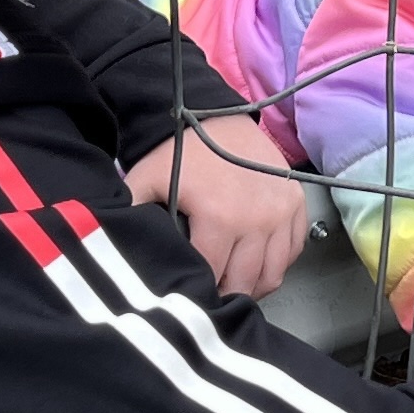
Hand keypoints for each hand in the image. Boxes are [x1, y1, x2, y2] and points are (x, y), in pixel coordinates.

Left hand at [131, 114, 308, 300]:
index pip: (213, 278)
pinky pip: (294, 249)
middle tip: (211, 297)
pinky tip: (257, 261)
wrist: (216, 115)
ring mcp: (281, 212)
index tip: (189, 296)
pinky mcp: (296, 203)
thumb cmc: (182, 150)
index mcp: (220, 217)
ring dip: (254, 285)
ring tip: (235, 285)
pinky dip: (278, 261)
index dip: (199, 293)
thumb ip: (132, 216)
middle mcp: (257, 219)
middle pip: (246, 282)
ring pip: (274, 273)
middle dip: (226, 294)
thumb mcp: (146, 181)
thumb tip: (118, 251)